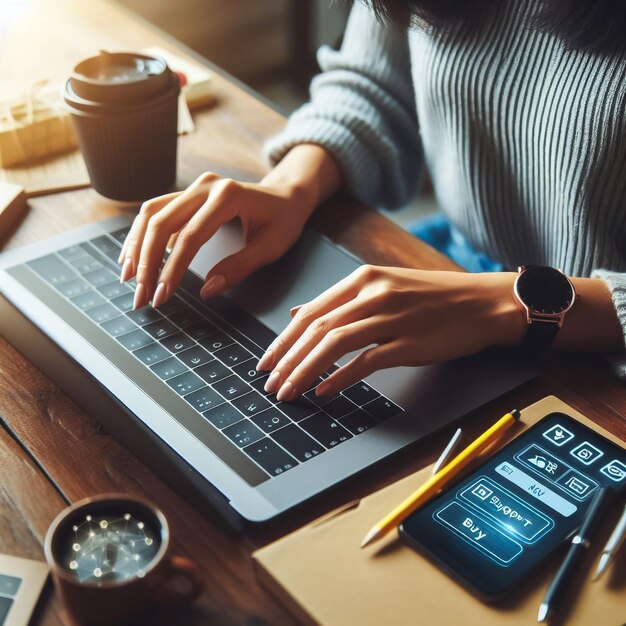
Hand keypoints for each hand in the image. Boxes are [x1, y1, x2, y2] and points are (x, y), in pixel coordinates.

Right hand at [118, 172, 315, 308]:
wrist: (287, 196)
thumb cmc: (283, 221)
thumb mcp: (271, 247)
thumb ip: (239, 268)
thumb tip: (206, 290)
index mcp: (228, 196)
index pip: (190, 237)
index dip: (172, 270)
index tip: (161, 297)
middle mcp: (206, 186)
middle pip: (162, 222)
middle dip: (147, 262)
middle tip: (140, 296)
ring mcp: (194, 186)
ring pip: (152, 213)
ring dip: (136, 246)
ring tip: (129, 278)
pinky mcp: (188, 193)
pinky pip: (156, 211)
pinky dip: (142, 235)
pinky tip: (136, 258)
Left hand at [256, 265, 524, 400]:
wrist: (484, 303)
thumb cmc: (435, 298)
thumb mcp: (385, 286)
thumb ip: (341, 300)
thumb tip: (299, 313)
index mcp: (364, 278)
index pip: (311, 311)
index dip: (283, 339)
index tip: (266, 361)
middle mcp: (373, 293)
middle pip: (316, 328)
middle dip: (286, 359)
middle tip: (269, 382)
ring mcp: (391, 317)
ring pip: (334, 344)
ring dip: (305, 371)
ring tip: (287, 391)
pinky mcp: (409, 341)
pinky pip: (366, 361)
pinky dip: (340, 378)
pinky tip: (323, 391)